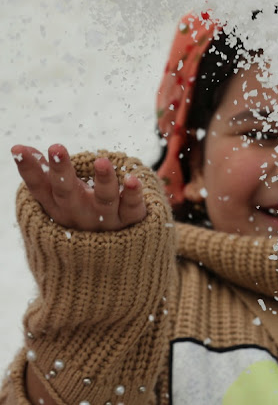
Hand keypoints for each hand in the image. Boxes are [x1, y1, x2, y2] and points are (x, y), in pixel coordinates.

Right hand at [11, 144, 146, 230]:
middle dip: (61, 171)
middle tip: (56, 147)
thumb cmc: (82, 212)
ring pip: (104, 200)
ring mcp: (105, 220)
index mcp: (58, 206)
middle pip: (67, 193)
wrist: (111, 258)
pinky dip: (133, 194)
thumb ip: (43, 172)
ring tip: (101, 161)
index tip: (19, 150)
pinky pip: (132, 208)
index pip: (39, 187)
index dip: (29, 170)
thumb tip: (17, 147)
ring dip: (104, 180)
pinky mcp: (130, 221)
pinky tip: (133, 179)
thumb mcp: (60, 196)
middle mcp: (79, 214)